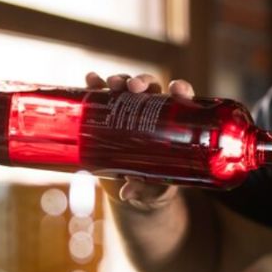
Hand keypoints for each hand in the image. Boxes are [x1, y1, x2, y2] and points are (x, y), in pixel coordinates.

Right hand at [85, 71, 195, 209]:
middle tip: (134, 87)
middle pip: (151, 88)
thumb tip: (127, 192)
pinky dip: (96, 85)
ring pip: (127, 88)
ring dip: (120, 80)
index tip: (175, 88)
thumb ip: (144, 189)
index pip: (182, 100)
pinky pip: (103, 96)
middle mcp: (153, 112)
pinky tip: (90, 79)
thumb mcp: (153, 189)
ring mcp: (130, 111)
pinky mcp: (109, 115)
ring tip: (111, 83)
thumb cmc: (153, 187)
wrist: (132, 190)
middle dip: (143, 82)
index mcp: (173, 125)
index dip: (182, 90)